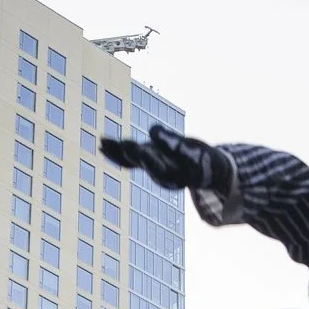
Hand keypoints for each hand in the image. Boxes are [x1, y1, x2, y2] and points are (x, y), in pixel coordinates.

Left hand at [97, 124, 234, 196]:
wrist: (206, 171)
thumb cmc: (203, 160)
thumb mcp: (193, 152)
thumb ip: (173, 143)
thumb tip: (152, 131)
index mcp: (173, 176)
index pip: (158, 168)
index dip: (149, 158)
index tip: (141, 148)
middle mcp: (159, 174)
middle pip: (143, 164)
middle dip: (131, 154)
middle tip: (122, 143)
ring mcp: (152, 167)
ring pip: (131, 161)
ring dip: (117, 152)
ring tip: (103, 142)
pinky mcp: (147, 160)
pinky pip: (128, 158)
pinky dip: (116, 150)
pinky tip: (102, 143)